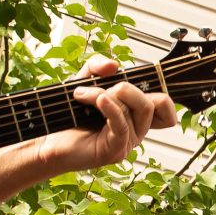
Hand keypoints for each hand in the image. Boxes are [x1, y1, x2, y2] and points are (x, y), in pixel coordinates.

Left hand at [44, 57, 178, 176]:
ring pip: (137, 110)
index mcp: (136, 114)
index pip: (166, 106)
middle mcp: (137, 128)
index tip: (137, 84)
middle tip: (102, 89)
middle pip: (156, 102)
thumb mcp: (84, 81)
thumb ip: (98, 66)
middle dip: (129, 88)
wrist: (50, 141)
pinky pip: (122, 124)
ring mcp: (129, 141)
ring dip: (107, 94)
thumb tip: (113, 65)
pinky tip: (98, 100)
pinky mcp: (116, 149)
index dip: (162, 94)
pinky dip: (111, 107)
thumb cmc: (70, 115)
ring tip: (82, 94)